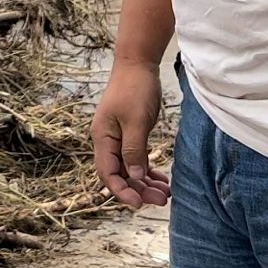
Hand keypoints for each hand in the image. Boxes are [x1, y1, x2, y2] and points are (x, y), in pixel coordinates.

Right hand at [91, 60, 169, 207]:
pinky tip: (161, 178)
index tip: (140, 203)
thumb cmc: (135, 88)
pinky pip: (136, 158)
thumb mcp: (136, 121)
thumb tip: (135, 176)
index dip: (122, 191)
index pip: (108, 173)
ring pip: (129, 168)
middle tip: (161, 199)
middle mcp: (107, 140)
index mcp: (103, 138)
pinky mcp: (129, 133)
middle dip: (138, 189)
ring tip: (165, 192)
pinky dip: (147, 169)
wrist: (137, 64)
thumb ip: (134, 150)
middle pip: (119, 174)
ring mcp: (117, 137)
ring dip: (145, 182)